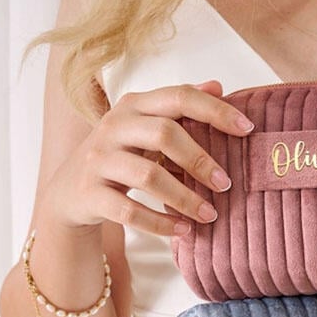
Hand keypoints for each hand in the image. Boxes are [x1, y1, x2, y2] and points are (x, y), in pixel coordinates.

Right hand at [45, 80, 253, 235]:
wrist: (69, 193)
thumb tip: (219, 86)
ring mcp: (99, 160)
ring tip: (209, 215)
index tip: (247, 129)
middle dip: (201, 161)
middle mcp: (114, 126)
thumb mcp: (145, 128)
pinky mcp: (91, 193)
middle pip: (164, 134)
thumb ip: (178, 109)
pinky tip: (183, 230)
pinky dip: (161, 224)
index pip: (179, 97)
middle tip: (226, 185)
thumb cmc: (119, 158)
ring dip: (185, 198)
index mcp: (134, 106)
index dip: (215, 111)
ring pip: (148, 176)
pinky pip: (130, 211)